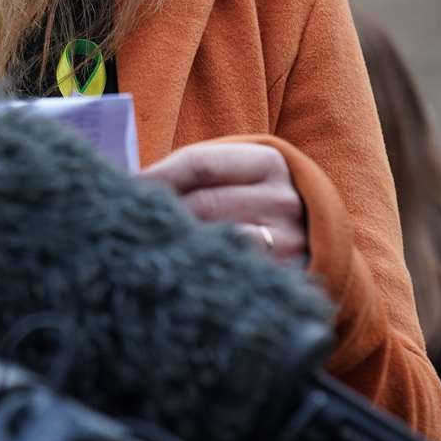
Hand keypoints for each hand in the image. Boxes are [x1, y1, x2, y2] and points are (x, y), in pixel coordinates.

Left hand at [140, 142, 307, 264]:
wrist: (318, 240)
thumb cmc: (254, 200)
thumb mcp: (238, 174)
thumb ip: (194, 173)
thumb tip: (130, 184)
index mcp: (267, 162)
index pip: (198, 164)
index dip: (156, 176)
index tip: (123, 189)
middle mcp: (283, 199)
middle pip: (202, 205)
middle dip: (161, 215)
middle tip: (125, 225)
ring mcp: (290, 241)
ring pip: (215, 241)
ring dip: (178, 245)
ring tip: (147, 249)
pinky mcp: (287, 279)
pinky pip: (232, 273)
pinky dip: (201, 271)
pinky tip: (179, 272)